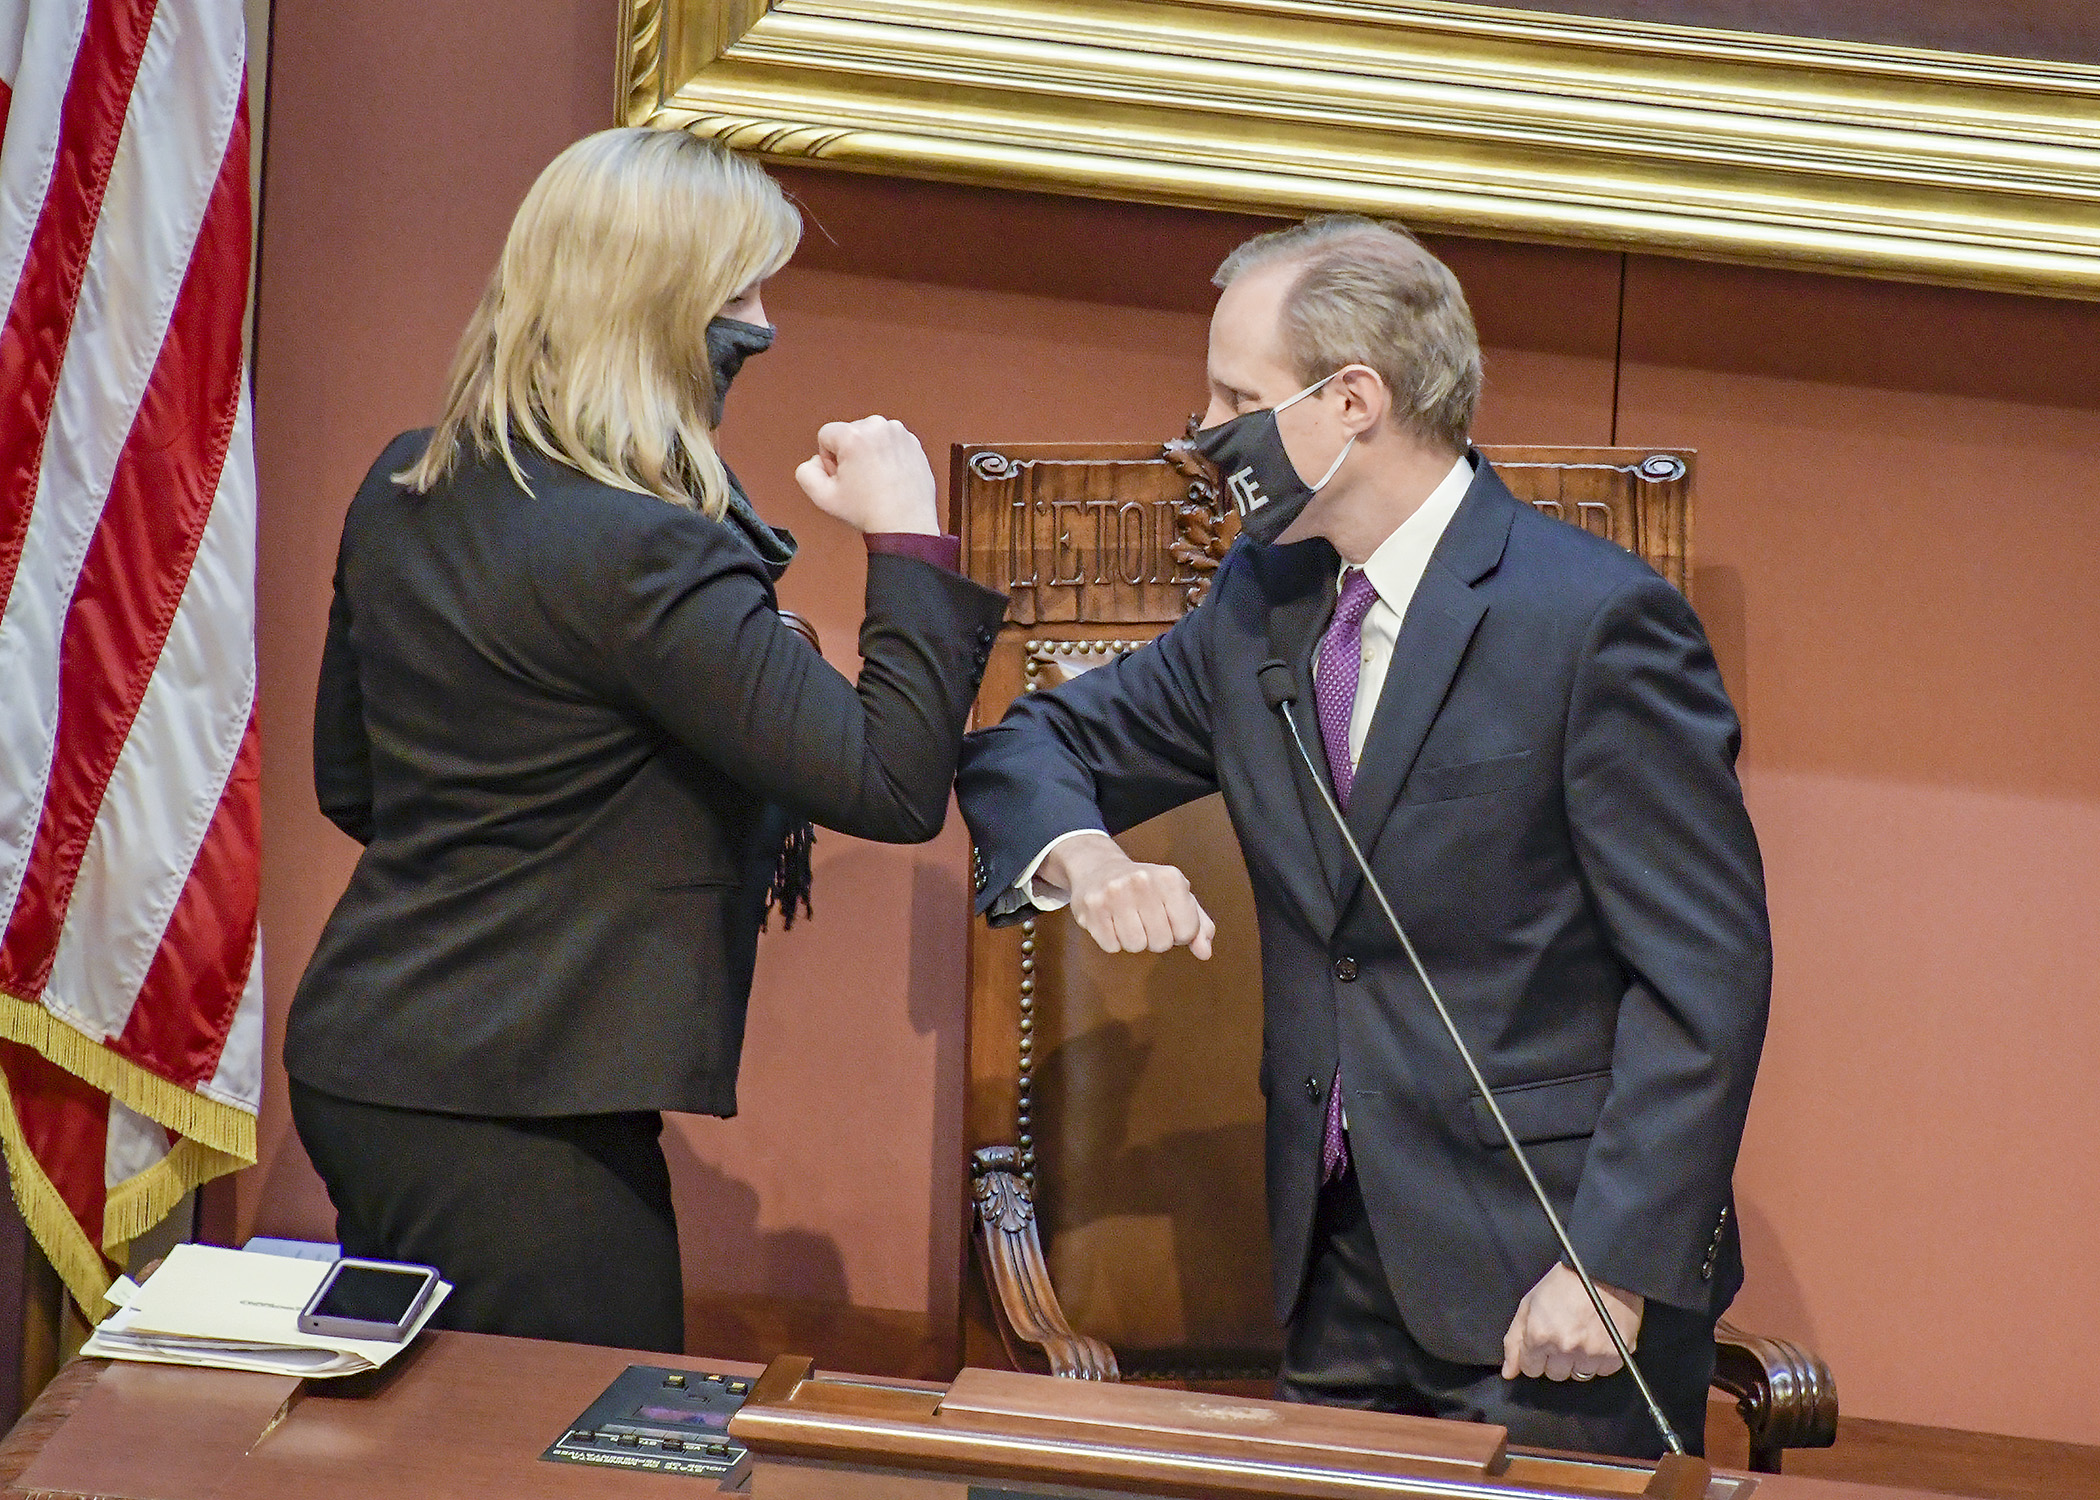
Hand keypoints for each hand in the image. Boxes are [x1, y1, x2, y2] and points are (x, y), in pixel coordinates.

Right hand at [794, 415, 939, 534]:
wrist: (905, 525)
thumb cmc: (868, 512)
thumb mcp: (822, 497)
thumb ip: (805, 472)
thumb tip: (816, 460)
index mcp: (854, 435)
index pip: (826, 435)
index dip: (828, 459)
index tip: (843, 478)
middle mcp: (878, 426)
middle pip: (849, 433)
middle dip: (850, 454)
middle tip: (860, 482)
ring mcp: (899, 433)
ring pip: (870, 437)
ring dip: (868, 453)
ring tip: (876, 480)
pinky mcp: (913, 442)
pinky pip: (890, 442)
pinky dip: (887, 456)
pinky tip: (889, 478)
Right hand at [1041, 832, 1214, 959]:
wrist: (1099, 868)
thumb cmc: (1147, 889)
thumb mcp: (1178, 897)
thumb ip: (1198, 926)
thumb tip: (1205, 953)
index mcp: (1170, 877)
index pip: (1186, 932)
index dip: (1179, 933)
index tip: (1169, 918)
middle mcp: (1142, 880)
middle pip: (1161, 942)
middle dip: (1156, 938)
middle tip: (1146, 919)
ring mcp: (1114, 892)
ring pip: (1136, 946)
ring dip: (1134, 940)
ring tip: (1129, 919)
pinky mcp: (1092, 906)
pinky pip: (1111, 946)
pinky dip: (1113, 940)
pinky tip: (1112, 921)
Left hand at [1501, 1263, 1642, 1381]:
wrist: (1603, 1272)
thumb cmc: (1564, 1282)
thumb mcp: (1529, 1303)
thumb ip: (1514, 1339)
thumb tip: (1508, 1372)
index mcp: (1540, 1335)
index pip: (1530, 1369)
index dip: (1534, 1356)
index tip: (1543, 1343)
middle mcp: (1565, 1348)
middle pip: (1554, 1374)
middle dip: (1556, 1359)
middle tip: (1564, 1335)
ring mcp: (1591, 1354)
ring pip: (1579, 1375)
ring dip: (1579, 1360)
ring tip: (1583, 1334)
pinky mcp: (1615, 1356)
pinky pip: (1603, 1371)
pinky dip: (1600, 1359)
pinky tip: (1599, 1337)